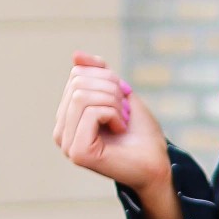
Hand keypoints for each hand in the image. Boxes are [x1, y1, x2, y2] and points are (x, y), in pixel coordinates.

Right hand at [53, 54, 171, 196]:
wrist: (157, 163)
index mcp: (66, 117)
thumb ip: (98, 74)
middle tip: (124, 112)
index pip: (77, 75)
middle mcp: (60, 131)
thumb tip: (76, 55)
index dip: (106, 79)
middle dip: (110, 90)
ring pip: (82, 95)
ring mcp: (66, 144)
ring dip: (112, 103)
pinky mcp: (77, 152)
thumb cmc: (141, 133)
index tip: (122, 100)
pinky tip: (120, 130)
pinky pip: (91, 111)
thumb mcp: (119, 94)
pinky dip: (113, 114)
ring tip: (122, 121)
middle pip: (77, 83)